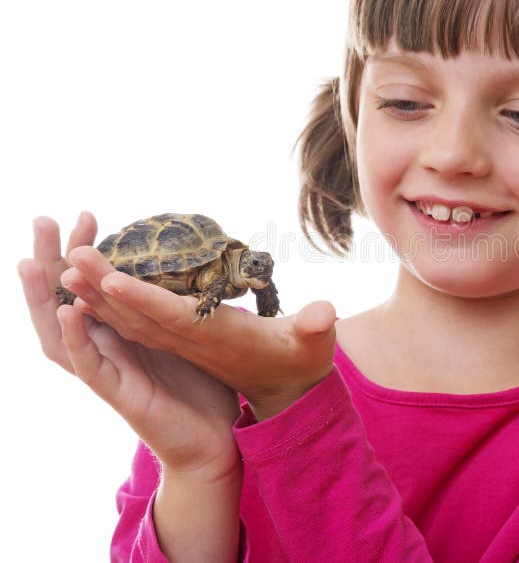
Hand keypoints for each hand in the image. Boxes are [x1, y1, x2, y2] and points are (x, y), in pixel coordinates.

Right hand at [18, 214, 241, 479]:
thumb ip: (179, 304)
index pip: (92, 287)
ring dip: (46, 298)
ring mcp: (108, 372)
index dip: (85, 253)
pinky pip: (89, 365)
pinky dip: (76, 338)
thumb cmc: (203, 386)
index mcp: (123, 333)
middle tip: (43, 221)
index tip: (88, 217)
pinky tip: (70, 311)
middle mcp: (107, 349)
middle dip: (52, 262)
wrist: (214, 440)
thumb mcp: (190, 335)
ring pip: (63, 333)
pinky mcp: (118, 395)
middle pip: (65, 301)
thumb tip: (194, 261)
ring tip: (34, 261)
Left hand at [61, 243, 337, 420]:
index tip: (109, 279)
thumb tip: (323, 314)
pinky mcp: (182, 341)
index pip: (174, 317)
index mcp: (219, 340)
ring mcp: (183, 344)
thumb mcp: (315, 344)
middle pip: (140, 315)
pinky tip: (96, 287)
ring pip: (132, 319)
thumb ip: (317, 328)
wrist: (287, 391)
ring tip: (69, 265)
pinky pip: (138, 322)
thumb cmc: (302, 361)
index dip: (142, 298)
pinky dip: (114, 305)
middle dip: (104, 287)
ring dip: (100, 295)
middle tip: (72, 253)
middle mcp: (192, 343)